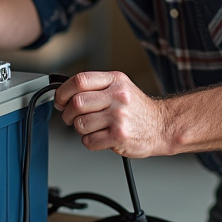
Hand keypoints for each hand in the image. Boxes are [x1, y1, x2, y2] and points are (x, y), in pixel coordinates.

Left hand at [55, 71, 170, 157]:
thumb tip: (65, 94)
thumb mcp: (120, 87)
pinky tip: (100, 137)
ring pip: (80, 124)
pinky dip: (89, 142)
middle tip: (71, 118)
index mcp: (115, 80)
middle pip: (76, 103)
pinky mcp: (119, 136)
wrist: (162, 126)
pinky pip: (89, 141)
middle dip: (67, 114)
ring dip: (80, 129)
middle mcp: (117, 96)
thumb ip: (96, 87)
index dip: (63, 92)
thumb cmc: (137, 110)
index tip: (60, 100)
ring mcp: (118, 116)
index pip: (79, 80)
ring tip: (93, 128)